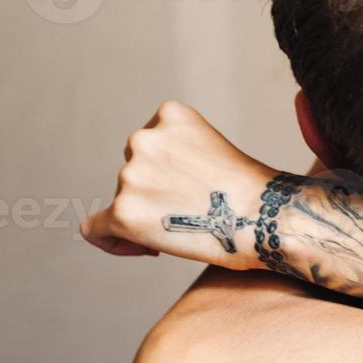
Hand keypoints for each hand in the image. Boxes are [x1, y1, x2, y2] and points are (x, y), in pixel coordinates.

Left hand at [80, 101, 276, 269]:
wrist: (268, 217)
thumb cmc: (254, 193)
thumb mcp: (214, 152)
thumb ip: (179, 158)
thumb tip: (150, 193)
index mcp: (170, 115)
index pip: (147, 144)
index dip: (164, 172)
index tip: (186, 191)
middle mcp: (143, 139)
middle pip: (133, 172)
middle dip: (156, 196)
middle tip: (188, 218)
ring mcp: (130, 176)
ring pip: (121, 201)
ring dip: (147, 218)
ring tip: (184, 233)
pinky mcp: (123, 212)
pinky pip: (94, 228)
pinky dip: (111, 240)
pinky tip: (140, 248)